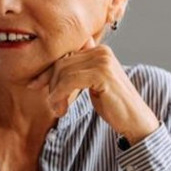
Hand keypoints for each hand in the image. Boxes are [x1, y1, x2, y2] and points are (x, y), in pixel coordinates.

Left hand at [32, 41, 159, 144]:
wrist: (136, 120)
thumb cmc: (112, 104)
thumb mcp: (91, 83)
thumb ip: (77, 71)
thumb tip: (49, 68)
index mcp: (99, 50)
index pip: (64, 56)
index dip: (47, 72)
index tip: (34, 85)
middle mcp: (102, 51)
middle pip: (61, 63)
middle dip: (50, 84)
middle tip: (52, 104)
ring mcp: (103, 61)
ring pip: (63, 72)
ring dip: (56, 93)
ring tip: (59, 109)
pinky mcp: (102, 74)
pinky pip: (69, 81)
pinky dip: (60, 95)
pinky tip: (61, 108)